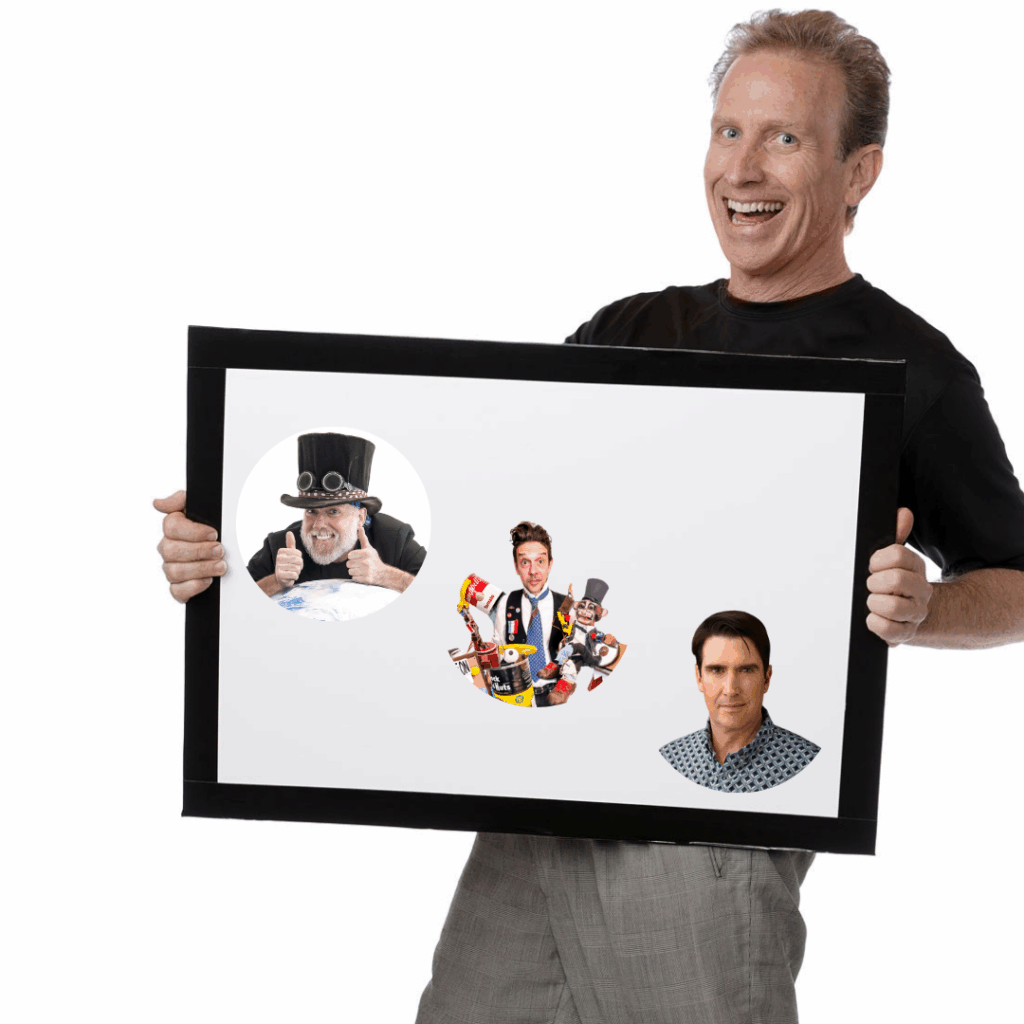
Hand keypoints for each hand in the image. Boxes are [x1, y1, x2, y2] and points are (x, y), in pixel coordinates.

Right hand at [154, 490, 225, 602]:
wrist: (228, 554)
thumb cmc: (212, 530)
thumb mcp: (202, 509)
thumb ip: (181, 501)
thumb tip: (158, 503)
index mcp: (172, 529)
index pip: (171, 527)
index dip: (193, 531)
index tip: (214, 534)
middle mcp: (167, 549)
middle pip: (171, 551)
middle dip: (199, 551)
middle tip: (220, 550)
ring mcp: (171, 569)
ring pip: (175, 571)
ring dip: (201, 568)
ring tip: (221, 566)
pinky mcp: (179, 588)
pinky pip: (177, 591)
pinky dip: (194, 586)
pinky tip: (208, 580)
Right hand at [275, 531, 303, 588]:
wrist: (281, 579)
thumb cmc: (288, 564)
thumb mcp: (289, 554)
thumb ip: (290, 543)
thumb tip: (289, 532)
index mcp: (281, 551)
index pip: (299, 553)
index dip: (300, 559)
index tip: (294, 561)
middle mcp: (278, 558)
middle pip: (298, 560)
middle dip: (299, 566)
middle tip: (294, 568)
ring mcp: (278, 567)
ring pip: (297, 568)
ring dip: (297, 572)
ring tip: (292, 572)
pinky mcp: (279, 575)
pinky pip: (294, 575)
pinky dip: (295, 577)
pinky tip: (290, 577)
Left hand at [346, 524, 385, 584]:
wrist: (383, 573)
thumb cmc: (373, 559)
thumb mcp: (369, 548)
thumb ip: (363, 538)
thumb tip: (359, 527)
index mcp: (366, 553)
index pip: (349, 555)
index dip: (353, 557)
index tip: (358, 558)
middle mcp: (366, 562)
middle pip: (348, 564)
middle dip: (353, 565)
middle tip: (360, 565)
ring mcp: (366, 571)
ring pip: (350, 571)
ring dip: (354, 571)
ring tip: (361, 570)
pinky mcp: (366, 579)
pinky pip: (353, 578)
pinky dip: (357, 577)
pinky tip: (363, 575)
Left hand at [866, 507, 932, 645]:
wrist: (909, 615)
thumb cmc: (894, 584)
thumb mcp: (893, 559)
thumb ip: (896, 535)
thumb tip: (903, 513)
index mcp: (916, 567)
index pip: (898, 555)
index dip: (879, 560)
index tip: (873, 565)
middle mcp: (921, 590)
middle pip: (896, 580)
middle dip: (875, 582)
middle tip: (871, 585)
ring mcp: (915, 613)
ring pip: (892, 607)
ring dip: (874, 603)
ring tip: (873, 602)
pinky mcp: (906, 633)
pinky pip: (887, 629)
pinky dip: (874, 623)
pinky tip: (874, 618)